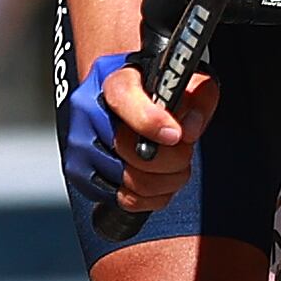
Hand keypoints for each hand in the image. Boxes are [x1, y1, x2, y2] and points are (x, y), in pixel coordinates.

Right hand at [62, 50, 217, 220]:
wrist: (133, 103)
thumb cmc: (159, 93)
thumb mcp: (189, 82)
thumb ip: (198, 97)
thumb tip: (189, 128)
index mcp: (113, 79)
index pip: (123, 98)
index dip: (150, 121)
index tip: (175, 134)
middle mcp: (89, 112)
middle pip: (132, 151)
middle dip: (173, 157)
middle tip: (183, 147)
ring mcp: (82, 146)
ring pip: (133, 182)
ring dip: (167, 179)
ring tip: (173, 163)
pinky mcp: (83, 176)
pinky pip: (126, 200)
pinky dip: (152, 196)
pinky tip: (159, 177)